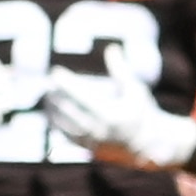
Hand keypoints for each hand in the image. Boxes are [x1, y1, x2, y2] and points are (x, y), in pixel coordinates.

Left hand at [44, 69, 195, 169]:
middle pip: (67, 109)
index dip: (65, 82)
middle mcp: (99, 129)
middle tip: (48, 81)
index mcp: (110, 114)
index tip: (55, 71)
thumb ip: (121, 70)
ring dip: (52, 108)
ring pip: (63, 123)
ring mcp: (92, 141)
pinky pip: (65, 135)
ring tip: (47, 95)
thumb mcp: (135, 90)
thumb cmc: (141, 112)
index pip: (80, 94)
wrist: (148, 145)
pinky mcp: (88, 148)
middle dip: (55, 94)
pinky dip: (56, 122)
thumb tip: (112, 47)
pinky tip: (52, 111)